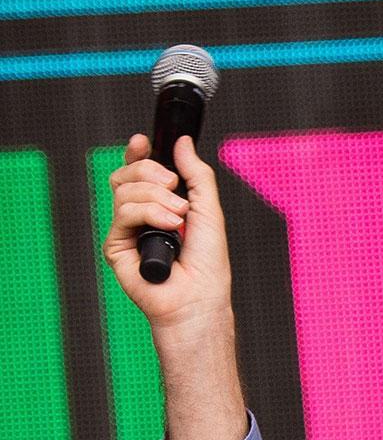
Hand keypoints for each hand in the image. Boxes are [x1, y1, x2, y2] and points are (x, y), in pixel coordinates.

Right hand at [103, 134, 232, 336]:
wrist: (199, 297)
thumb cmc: (208, 264)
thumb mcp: (209, 210)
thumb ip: (197, 175)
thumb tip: (183, 143)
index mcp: (160, 207)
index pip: (138, 172)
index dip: (137, 153)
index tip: (143, 141)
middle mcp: (140, 217)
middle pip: (127, 174)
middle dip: (151, 172)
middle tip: (175, 186)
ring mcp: (126, 231)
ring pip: (124, 190)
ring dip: (155, 197)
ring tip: (179, 218)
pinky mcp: (116, 246)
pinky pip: (123, 212)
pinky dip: (147, 214)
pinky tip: (168, 228)